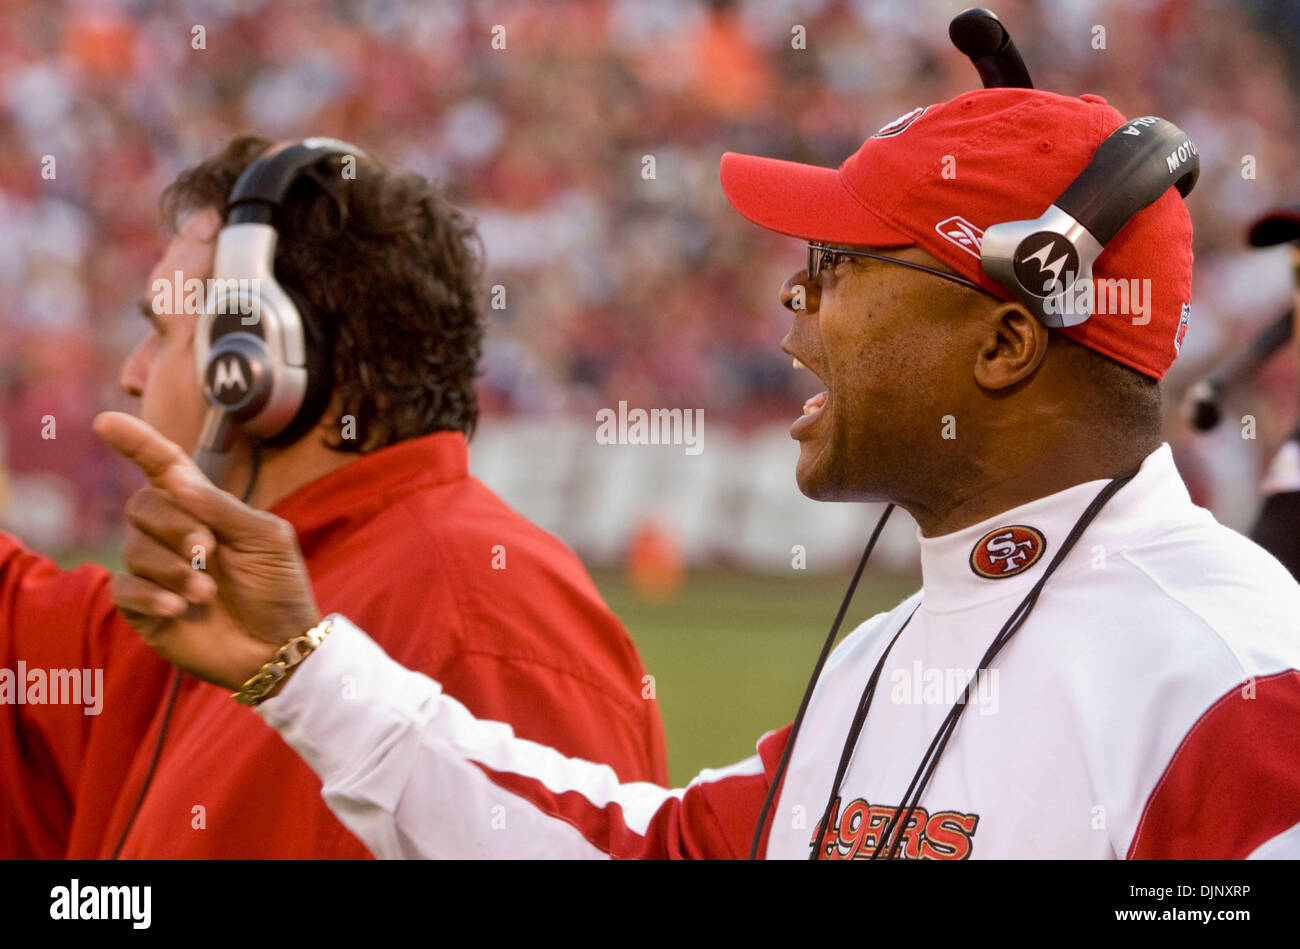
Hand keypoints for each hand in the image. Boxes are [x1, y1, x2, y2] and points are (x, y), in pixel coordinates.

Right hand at [93, 411, 320, 690]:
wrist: (280, 646)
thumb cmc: (278, 588)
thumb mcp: (267, 539)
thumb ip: (222, 508)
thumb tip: (175, 479)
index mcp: (204, 509)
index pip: (162, 467)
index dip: (136, 443)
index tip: (106, 421)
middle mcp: (173, 535)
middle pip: (143, 505)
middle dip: (175, 526)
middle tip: (209, 551)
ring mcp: (155, 571)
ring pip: (135, 549)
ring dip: (174, 569)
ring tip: (208, 593)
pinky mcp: (144, 608)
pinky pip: (126, 588)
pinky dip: (153, 596)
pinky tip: (180, 609)